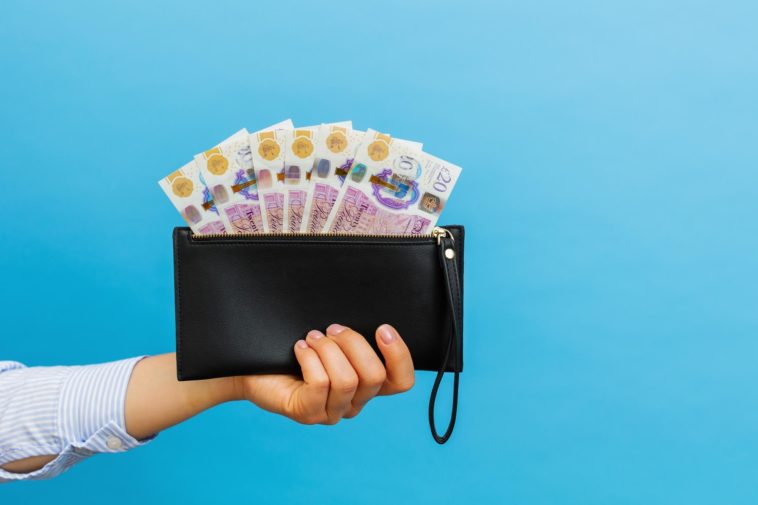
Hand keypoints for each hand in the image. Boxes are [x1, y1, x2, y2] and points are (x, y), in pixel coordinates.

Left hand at [233, 323, 414, 423]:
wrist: (252, 362)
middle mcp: (354, 402)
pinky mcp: (307, 413)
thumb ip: (355, 328)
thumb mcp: (332, 334)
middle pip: (374, 376)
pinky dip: (310, 359)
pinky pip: (320, 384)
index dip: (399, 355)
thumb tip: (376, 300)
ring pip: (347, 380)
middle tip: (331, 328)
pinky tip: (299, 349)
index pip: (402, 381)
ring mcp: (331, 412)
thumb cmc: (295, 343)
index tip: (382, 328)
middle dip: (353, 343)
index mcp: (367, 383)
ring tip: (311, 338)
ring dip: (328, 350)